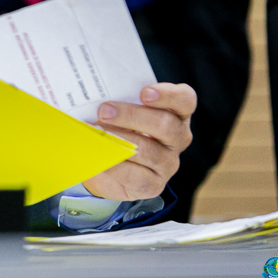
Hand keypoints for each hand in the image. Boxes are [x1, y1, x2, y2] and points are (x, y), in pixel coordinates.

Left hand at [83, 83, 195, 200]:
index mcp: (175, 112)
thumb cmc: (115, 127)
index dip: (169, 95)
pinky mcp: (154, 185)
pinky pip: (136, 176)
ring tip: (95, 132)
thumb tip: (92, 92)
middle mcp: (177, 138)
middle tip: (104, 111)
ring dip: (118, 140)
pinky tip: (99, 157)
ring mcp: (168, 163)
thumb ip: (115, 99)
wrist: (105, 164)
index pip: (185, 100)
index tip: (144, 93)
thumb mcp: (118, 109)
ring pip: (149, 150)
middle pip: (166, 124)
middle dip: (131, 116)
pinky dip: (114, 165)